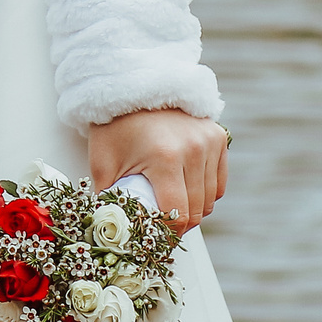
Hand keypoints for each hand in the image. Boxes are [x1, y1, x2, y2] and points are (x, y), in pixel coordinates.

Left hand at [87, 108, 228, 235]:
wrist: (132, 85)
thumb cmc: (114, 125)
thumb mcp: (103, 162)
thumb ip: (110, 200)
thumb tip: (113, 232)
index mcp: (164, 157)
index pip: (177, 214)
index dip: (167, 232)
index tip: (155, 237)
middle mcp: (194, 149)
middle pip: (197, 210)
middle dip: (180, 225)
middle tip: (162, 227)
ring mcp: (209, 142)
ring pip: (210, 198)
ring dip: (194, 209)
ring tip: (171, 207)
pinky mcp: (219, 136)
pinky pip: (219, 181)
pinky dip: (206, 192)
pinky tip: (186, 189)